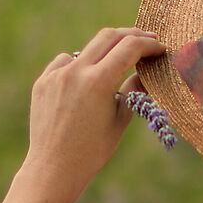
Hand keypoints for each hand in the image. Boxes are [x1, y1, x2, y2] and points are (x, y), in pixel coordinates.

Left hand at [23, 26, 166, 200]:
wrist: (54, 168)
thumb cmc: (92, 151)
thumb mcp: (119, 121)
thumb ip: (133, 91)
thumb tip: (144, 73)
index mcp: (98, 82)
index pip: (129, 48)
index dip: (148, 44)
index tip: (159, 48)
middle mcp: (75, 71)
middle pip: (108, 36)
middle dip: (130, 35)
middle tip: (146, 40)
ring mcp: (56, 75)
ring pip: (85, 49)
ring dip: (103, 54)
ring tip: (114, 70)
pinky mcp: (43, 82)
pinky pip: (64, 63)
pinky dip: (78, 67)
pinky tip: (83, 84)